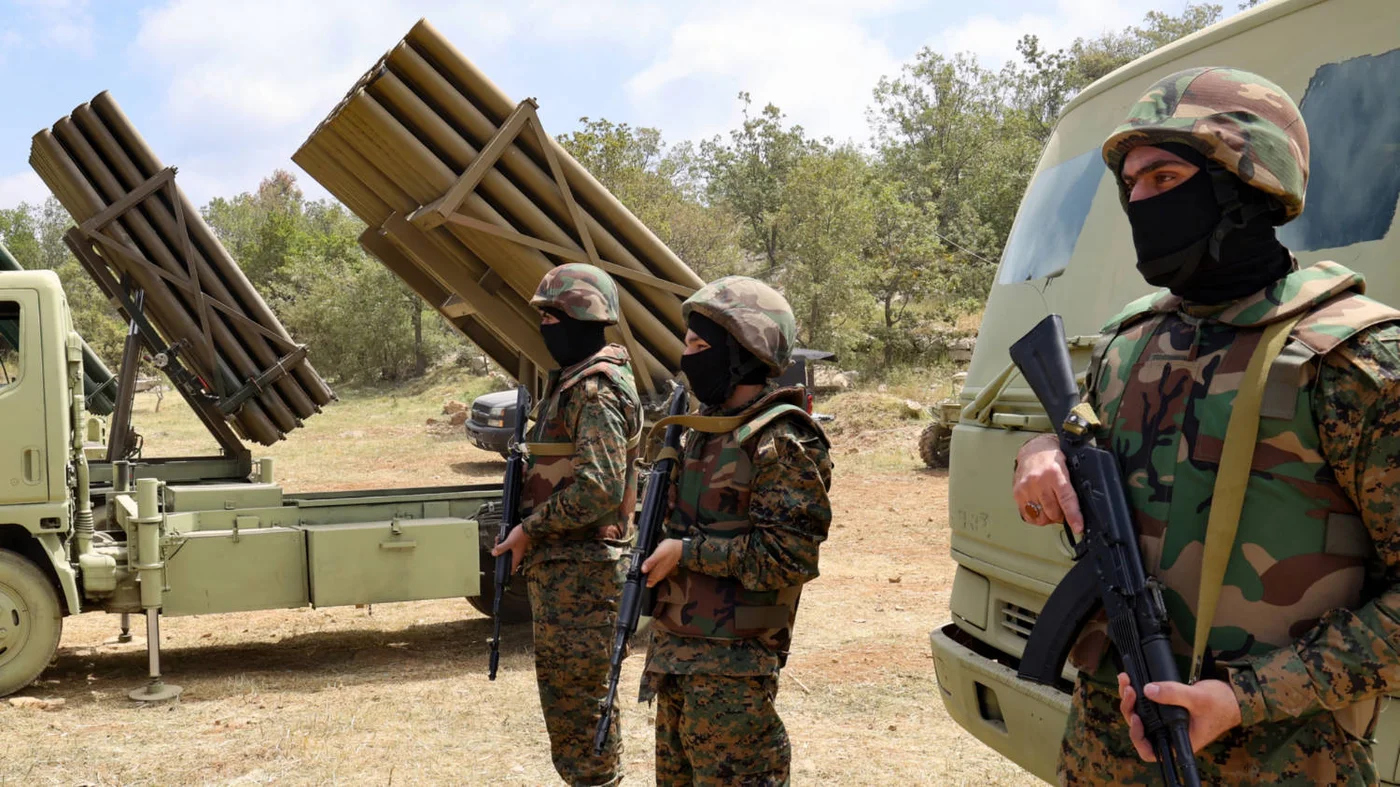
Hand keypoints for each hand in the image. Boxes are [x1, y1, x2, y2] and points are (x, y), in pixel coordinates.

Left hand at [490, 526, 530, 574]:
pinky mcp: (517, 545)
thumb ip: (501, 548)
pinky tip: (501, 537)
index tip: (500, 569)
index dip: (505, 571)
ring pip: (507, 552)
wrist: (527, 527)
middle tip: (496, 548)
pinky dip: (504, 543)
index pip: (512, 570)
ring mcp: (517, 550)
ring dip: (501, 547)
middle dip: (500, 554)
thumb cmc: (520, 535)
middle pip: (506, 560)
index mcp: (516, 557)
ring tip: (498, 540)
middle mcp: (517, 555)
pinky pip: (508, 547)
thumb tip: (494, 553)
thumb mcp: (509, 542)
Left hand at [642, 538, 683, 586]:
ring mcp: (661, 572)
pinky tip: (649, 565)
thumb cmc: (670, 549)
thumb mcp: (658, 554)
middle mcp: (659, 575)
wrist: (681, 547)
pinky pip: (655, 572)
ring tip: (643, 567)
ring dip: (647, 573)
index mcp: (657, 573)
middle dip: (643, 577)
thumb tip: (642, 570)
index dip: (641, 581)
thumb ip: (650, 562)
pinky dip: (651, 570)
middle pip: (649, 580)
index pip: (647, 583)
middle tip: (638, 570)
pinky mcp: (663, 568)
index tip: (636, 575)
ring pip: (652, 576)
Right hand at [1012, 433, 1083, 533]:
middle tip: (1064, 511)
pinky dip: (1037, 517)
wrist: (1032, 450)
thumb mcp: (1068, 466)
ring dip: (1049, 517)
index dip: (1073, 516)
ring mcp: (1026, 488)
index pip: (1066, 500)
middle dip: (1061, 516)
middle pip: (1053, 512)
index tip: (1078, 528)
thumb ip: (1073, 485)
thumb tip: (1082, 508)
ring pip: (1040, 516)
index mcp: (1055, 473)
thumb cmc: (1052, 458)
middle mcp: (1038, 481)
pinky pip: (1028, 516)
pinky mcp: (1017, 494)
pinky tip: (1041, 509)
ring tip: (1052, 508)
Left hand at [1117, 673, 1241, 759]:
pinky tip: (1129, 680)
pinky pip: (1144, 705)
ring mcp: (1165, 722)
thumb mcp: (1198, 698)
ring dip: (1130, 699)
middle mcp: (1169, 734)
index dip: (1138, 737)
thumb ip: (1174, 694)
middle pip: (1140, 729)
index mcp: (1178, 742)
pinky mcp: (1163, 709)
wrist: (1231, 696)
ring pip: (1139, 715)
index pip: (1151, 750)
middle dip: (1130, 709)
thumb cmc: (1221, 704)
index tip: (1135, 718)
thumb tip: (1147, 690)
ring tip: (1126, 681)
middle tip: (1128, 689)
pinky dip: (1136, 693)